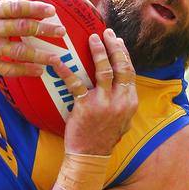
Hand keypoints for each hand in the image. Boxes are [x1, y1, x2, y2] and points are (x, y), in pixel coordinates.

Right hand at [0, 0, 65, 75]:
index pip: (17, 7)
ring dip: (40, 55)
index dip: (36, 8)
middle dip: (45, 30)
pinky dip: (25, 70)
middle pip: (22, 28)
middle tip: (61, 32)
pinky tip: (39, 70)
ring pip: (18, 51)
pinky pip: (9, 69)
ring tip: (56, 58)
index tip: (52, 10)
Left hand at [51, 29, 137, 154]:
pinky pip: (75, 84)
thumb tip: (122, 88)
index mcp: (130, 102)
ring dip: (98, 52)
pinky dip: (66, 70)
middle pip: (121, 66)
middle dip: (115, 47)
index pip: (130, 71)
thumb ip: (123, 103)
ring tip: (92, 38)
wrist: (90, 157)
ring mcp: (104, 104)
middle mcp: (121, 100)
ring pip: (104, 71)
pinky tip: (57, 61)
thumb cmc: (103, 139)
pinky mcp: (86, 107)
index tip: (118, 40)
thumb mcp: (123, 122)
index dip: (124, 54)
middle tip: (107, 32)